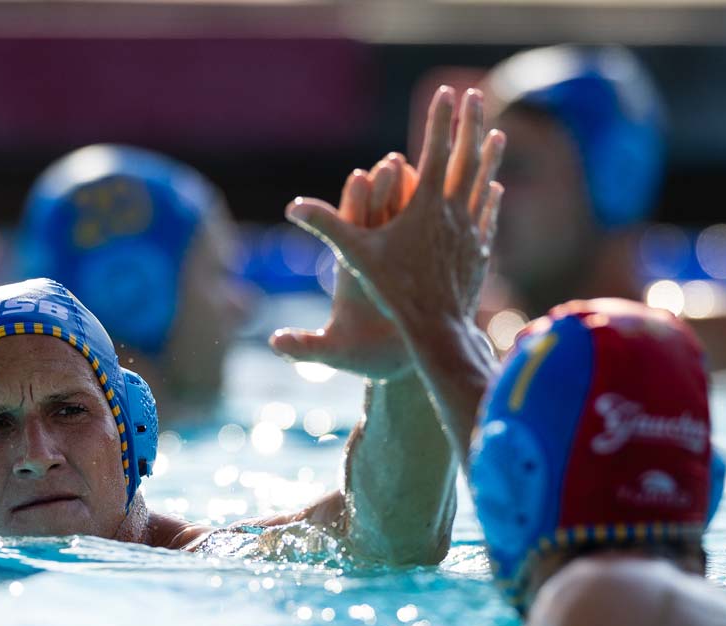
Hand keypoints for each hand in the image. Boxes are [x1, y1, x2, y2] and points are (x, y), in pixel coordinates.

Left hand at [270, 154, 419, 378]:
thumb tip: (275, 344)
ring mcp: (397, 264)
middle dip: (385, 189)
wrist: (393, 365)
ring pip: (405, 224)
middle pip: (377, 219)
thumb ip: (304, 348)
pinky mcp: (419, 270)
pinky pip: (430, 241)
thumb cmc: (361, 357)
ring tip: (423, 168)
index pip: (349, 232)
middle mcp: (371, 264)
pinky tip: (450, 199)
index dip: (355, 205)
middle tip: (394, 161)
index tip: (361, 176)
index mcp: (351, 274)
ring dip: (414, 196)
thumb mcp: (333, 353)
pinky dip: (439, 221)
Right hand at [284, 87, 504, 339]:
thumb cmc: (394, 292)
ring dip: (489, 155)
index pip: (435, 149)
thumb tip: (293, 207)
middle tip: (477, 95)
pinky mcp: (480, 253)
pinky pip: (488, 216)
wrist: (437, 329)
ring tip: (496, 133)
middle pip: (466, 157)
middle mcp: (454, 213)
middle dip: (470, 123)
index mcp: (426, 205)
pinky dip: (491, 197)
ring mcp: (471, 232)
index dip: (440, 118)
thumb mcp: (356, 257)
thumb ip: (327, 227)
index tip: (448, 91)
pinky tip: (495, 189)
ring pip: (484, 183)